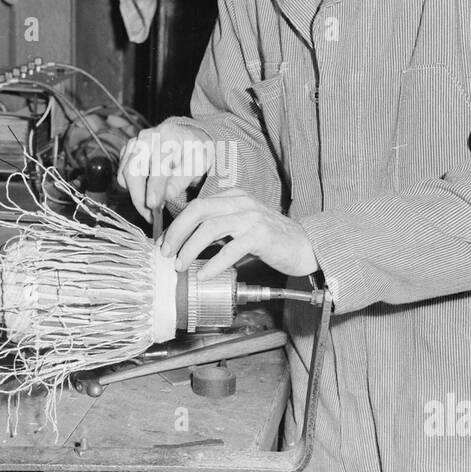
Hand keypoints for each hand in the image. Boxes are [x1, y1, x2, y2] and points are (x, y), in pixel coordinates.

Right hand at [116, 125, 214, 221]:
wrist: (187, 139)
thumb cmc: (194, 153)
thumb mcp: (197, 165)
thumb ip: (182, 180)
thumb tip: (166, 196)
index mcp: (169, 137)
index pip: (157, 166)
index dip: (154, 188)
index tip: (153, 206)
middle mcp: (147, 137)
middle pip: (133, 171)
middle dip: (139, 198)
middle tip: (150, 215)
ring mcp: (135, 143)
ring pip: (124, 175)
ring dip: (135, 195)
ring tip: (152, 205)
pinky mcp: (127, 151)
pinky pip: (121, 174)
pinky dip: (131, 187)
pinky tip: (147, 191)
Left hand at [160, 188, 318, 279]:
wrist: (305, 246)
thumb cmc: (270, 240)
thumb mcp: (240, 228)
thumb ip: (217, 231)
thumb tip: (184, 245)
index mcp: (234, 197)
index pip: (196, 206)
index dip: (176, 225)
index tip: (164, 244)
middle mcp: (241, 202)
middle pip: (198, 210)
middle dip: (177, 232)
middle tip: (166, 253)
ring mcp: (252, 217)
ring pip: (210, 227)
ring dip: (190, 248)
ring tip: (181, 266)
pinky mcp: (262, 235)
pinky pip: (231, 248)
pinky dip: (214, 263)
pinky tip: (204, 274)